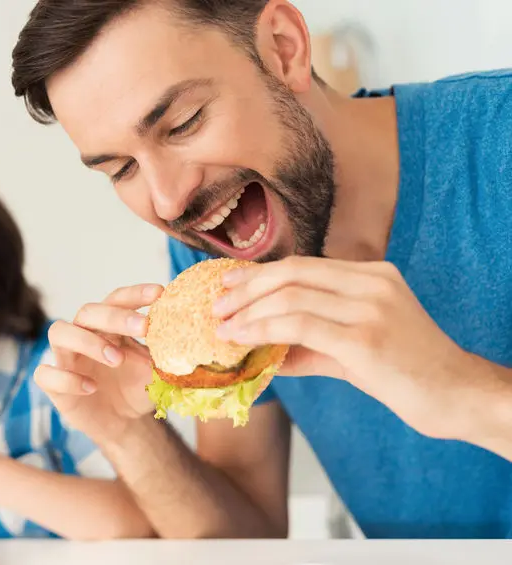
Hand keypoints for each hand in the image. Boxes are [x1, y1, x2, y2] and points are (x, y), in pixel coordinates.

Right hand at [34, 283, 163, 442]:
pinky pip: (46, 374)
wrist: (122, 423)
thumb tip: (182, 342)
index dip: (135, 294)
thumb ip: (163, 356)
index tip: (159, 293)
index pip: (116, 300)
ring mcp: (66, 358)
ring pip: (59, 332)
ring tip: (116, 359)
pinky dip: (67, 378)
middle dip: (114, 316)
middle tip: (143, 327)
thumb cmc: (136, 389)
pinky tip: (91, 387)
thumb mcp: (155, 373)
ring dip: (87, 341)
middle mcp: (84, 335)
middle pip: (87, 311)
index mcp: (109, 326)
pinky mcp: (54, 385)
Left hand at [212, 256, 470, 437]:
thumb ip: (309, 345)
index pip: (303, 264)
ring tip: (222, 328)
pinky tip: (241, 340)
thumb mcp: (353, 349)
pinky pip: (298, 325)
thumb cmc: (406, 373)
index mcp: (372, 275)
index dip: (259, 274)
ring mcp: (370, 307)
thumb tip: (262, 352)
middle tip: (216, 305)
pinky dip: (262, 330)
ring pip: (290, 297)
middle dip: (246, 287)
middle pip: (292, 272)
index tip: (228, 284)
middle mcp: (372, 282)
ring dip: (248, 312)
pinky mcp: (364, 338)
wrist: (457, 396)